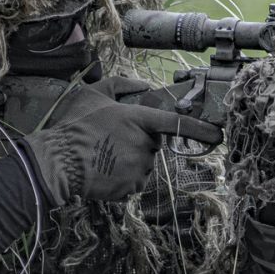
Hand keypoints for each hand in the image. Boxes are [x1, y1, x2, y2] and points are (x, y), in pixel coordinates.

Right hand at [21, 77, 223, 206]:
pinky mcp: (131, 188)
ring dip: (131, 162)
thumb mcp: (93, 94)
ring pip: (144, 165)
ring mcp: (138, 168)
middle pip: (153, 145)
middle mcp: (143, 145)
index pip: (175, 123)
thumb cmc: (73, 126)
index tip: (217, 134)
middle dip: (139, 142)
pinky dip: (123, 179)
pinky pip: (134, 182)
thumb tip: (142, 85)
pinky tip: (104, 171)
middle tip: (111, 141)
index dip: (199, 129)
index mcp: (137, 120)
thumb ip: (120, 85)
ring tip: (104, 157)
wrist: (56, 163)